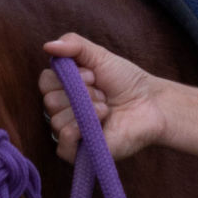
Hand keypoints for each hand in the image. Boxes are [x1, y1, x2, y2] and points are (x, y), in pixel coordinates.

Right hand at [38, 33, 167, 163]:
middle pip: (50, 100)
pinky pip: (62, 142)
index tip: (93, 75)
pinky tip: (98, 122)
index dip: (68, 76)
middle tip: (103, 93)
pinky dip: (77, 129)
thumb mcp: (99, 55)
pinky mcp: (80, 153)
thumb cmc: (126, 81)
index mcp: (64, 89)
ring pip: (56, 119)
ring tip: (107, 108)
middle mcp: (63, 111)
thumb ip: (73, 45)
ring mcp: (71, 132)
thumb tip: (47, 46)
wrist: (151, 104)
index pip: (45, 81)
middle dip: (81, 92)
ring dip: (87, 109)